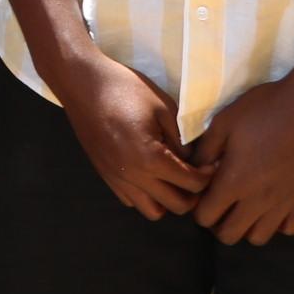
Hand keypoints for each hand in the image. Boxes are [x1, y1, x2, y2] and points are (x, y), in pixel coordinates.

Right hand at [48, 50, 208, 220]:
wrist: (80, 83)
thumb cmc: (125, 88)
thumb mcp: (164, 107)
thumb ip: (182, 140)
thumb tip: (193, 161)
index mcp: (150, 159)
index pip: (192, 185)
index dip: (208, 175)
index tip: (212, 162)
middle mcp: (133, 177)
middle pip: (177, 206)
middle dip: (193, 193)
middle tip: (196, 173)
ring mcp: (116, 179)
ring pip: (153, 211)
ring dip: (167, 199)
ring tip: (172, 178)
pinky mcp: (105, 175)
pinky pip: (131, 200)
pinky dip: (145, 195)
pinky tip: (148, 173)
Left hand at [188, 75, 293, 245]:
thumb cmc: (265, 109)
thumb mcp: (224, 122)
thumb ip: (205, 151)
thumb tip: (193, 170)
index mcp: (234, 181)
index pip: (205, 217)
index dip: (198, 210)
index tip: (202, 195)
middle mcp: (259, 200)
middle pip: (230, 235)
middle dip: (218, 224)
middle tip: (220, 204)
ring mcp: (286, 204)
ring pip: (259, 238)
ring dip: (246, 226)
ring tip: (245, 205)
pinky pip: (288, 229)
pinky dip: (277, 222)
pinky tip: (272, 202)